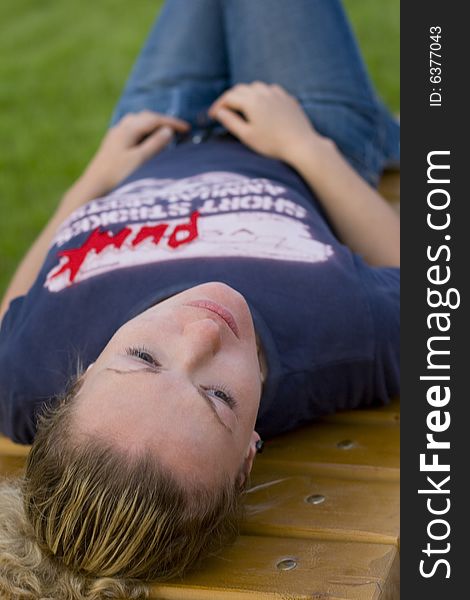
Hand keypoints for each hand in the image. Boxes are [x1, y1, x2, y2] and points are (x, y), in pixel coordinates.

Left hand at [74, 111, 189, 199]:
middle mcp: (121, 128)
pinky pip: (131, 130)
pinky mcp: (112, 145)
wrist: (94, 187)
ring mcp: (115, 136)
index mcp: (128, 129)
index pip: (155, 119)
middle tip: (179, 130)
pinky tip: (146, 141)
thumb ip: (155, 144)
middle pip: (145, 117)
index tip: (188, 128)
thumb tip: (168, 131)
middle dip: (163, 121)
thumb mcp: (140, 160)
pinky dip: (144, 132)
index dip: (172, 123)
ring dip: (153, 125)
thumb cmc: (118, 175)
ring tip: (165, 134)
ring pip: (137, 122)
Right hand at [208, 82, 324, 163]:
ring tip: (241, 107)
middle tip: (223, 110)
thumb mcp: (247, 136)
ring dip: (245, 94)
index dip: (217, 105)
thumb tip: (219, 112)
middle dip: (230, 98)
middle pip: (240, 89)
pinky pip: (271, 90)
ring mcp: (277, 93)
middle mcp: (263, 92)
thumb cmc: (272, 144)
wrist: (300, 144)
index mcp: (251, 101)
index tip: (212, 115)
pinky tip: (262, 105)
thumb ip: (230, 122)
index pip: (228, 98)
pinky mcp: (288, 98)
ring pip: (256, 87)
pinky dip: (261, 95)